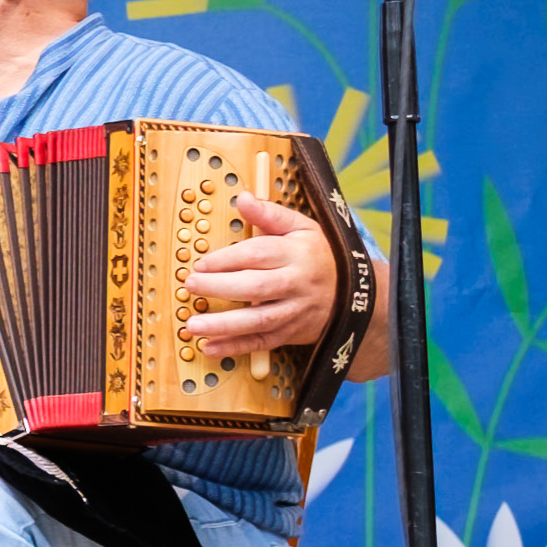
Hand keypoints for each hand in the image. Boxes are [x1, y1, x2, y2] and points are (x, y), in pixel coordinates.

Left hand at [184, 192, 344, 354]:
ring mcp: (294, 312)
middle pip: (255, 287)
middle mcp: (296, 284)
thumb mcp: (302, 228)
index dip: (226, 259)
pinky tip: (209, 348)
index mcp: (296, 254)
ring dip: (223, 325)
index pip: (257, 255)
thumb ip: (270, 214)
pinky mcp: (291, 333)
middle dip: (220, 288)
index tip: (200, 263)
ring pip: (258, 321)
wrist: (356, 294)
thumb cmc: (318, 255)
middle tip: (190, 285)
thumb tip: (242, 198)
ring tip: (192, 325)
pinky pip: (262, 343)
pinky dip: (235, 348)